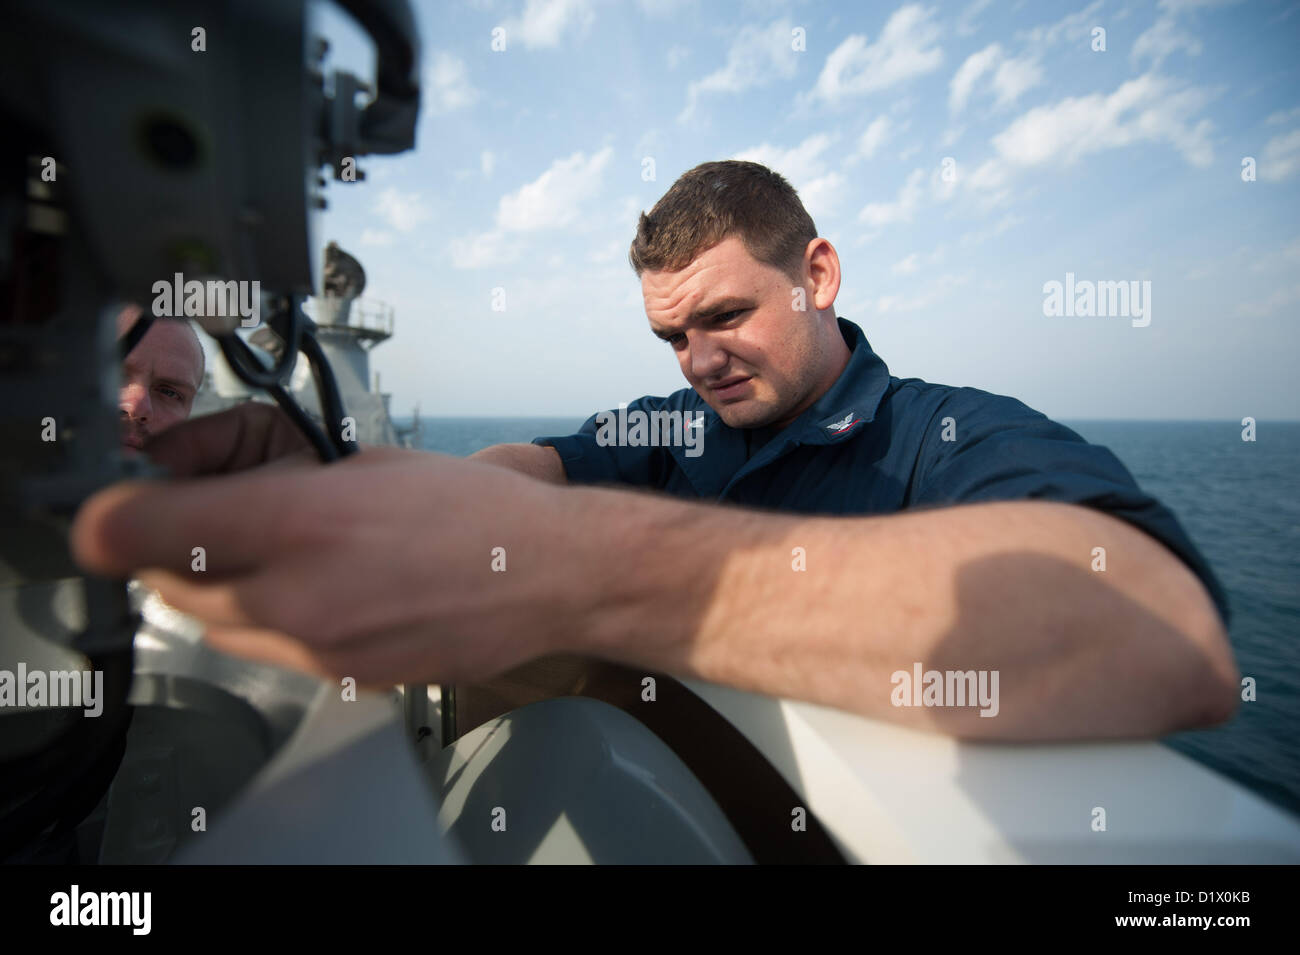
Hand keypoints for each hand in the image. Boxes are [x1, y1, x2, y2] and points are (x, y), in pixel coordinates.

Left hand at [71, 418, 579, 685]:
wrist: (547, 577)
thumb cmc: (471, 510)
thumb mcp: (366, 462)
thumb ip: (275, 475)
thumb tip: (209, 484)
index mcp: (300, 518)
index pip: (139, 530)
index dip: (117, 515)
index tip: (129, 506)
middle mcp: (295, 595)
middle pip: (165, 585)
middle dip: (172, 550)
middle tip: (209, 520)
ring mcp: (316, 649)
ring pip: (211, 624)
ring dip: (217, 588)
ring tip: (274, 557)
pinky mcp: (340, 679)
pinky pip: (268, 651)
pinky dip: (269, 622)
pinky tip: (321, 591)